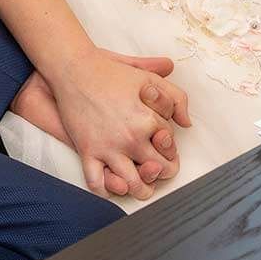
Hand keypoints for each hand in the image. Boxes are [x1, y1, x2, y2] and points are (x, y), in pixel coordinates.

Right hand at [10, 65, 168, 187]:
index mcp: (148, 121)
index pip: (170, 147)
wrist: (74, 69)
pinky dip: (105, 190)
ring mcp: (108, 147)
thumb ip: (175, 98)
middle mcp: (130, 138)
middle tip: (158, 170)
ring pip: (131, 185)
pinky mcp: (86, 151)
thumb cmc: (110, 72)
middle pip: (157, 170)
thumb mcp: (149, 79)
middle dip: (162, 173)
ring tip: (141, 188)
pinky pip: (97, 183)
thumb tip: (186, 122)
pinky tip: (111, 185)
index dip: (170, 150)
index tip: (164, 149)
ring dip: (140, 190)